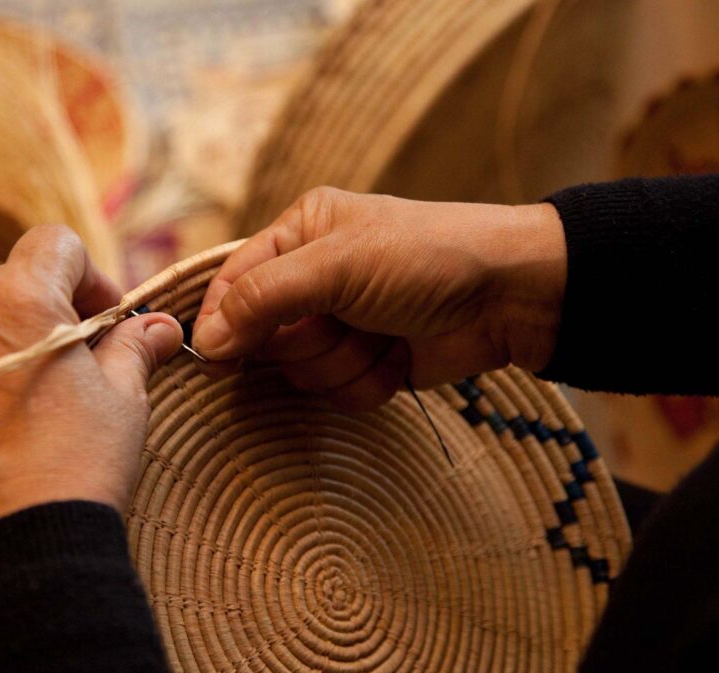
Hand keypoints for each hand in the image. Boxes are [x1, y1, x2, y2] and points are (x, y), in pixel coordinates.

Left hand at [0, 225, 182, 568]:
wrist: (13, 548)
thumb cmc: (78, 465)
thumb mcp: (124, 399)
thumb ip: (136, 346)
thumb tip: (160, 327)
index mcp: (19, 298)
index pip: (54, 243)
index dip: (89, 273)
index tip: (105, 318)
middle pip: (8, 283)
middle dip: (45, 311)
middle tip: (73, 362)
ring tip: (25, 397)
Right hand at [193, 188, 565, 408]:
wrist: (512, 297)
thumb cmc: (427, 258)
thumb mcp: (338, 263)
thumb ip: (264, 297)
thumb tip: (206, 340)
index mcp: (299, 234)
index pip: (232, 282)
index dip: (221, 322)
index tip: (218, 358)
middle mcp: (314, 278)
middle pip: (264, 337)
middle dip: (307, 340)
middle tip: (341, 321)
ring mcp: (341, 323)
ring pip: (302, 372)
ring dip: (344, 362)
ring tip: (383, 333)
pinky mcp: (368, 361)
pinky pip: (338, 392)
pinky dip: (370, 381)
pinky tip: (399, 355)